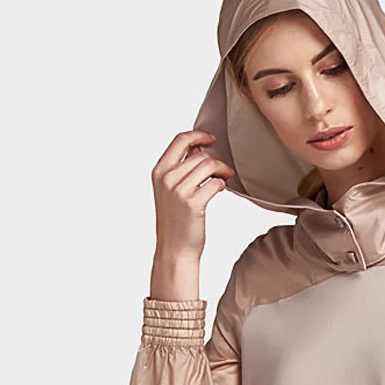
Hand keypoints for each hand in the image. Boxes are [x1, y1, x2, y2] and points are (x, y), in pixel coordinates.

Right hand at [151, 130, 234, 258]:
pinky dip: (222, 184)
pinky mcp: (193, 203)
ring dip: (222, 170)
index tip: (211, 139)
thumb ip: (181, 168)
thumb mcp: (171, 190)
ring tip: (225, 178)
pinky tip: (220, 189)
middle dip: (216, 160)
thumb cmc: (176, 220)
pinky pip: (215, 183)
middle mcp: (166, 178)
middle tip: (223, 171)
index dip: (198, 135)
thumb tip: (200, 148)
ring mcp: (178, 190)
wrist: (175, 249)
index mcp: (159, 171)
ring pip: (209, 165)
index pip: (180, 140)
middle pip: (200, 155)